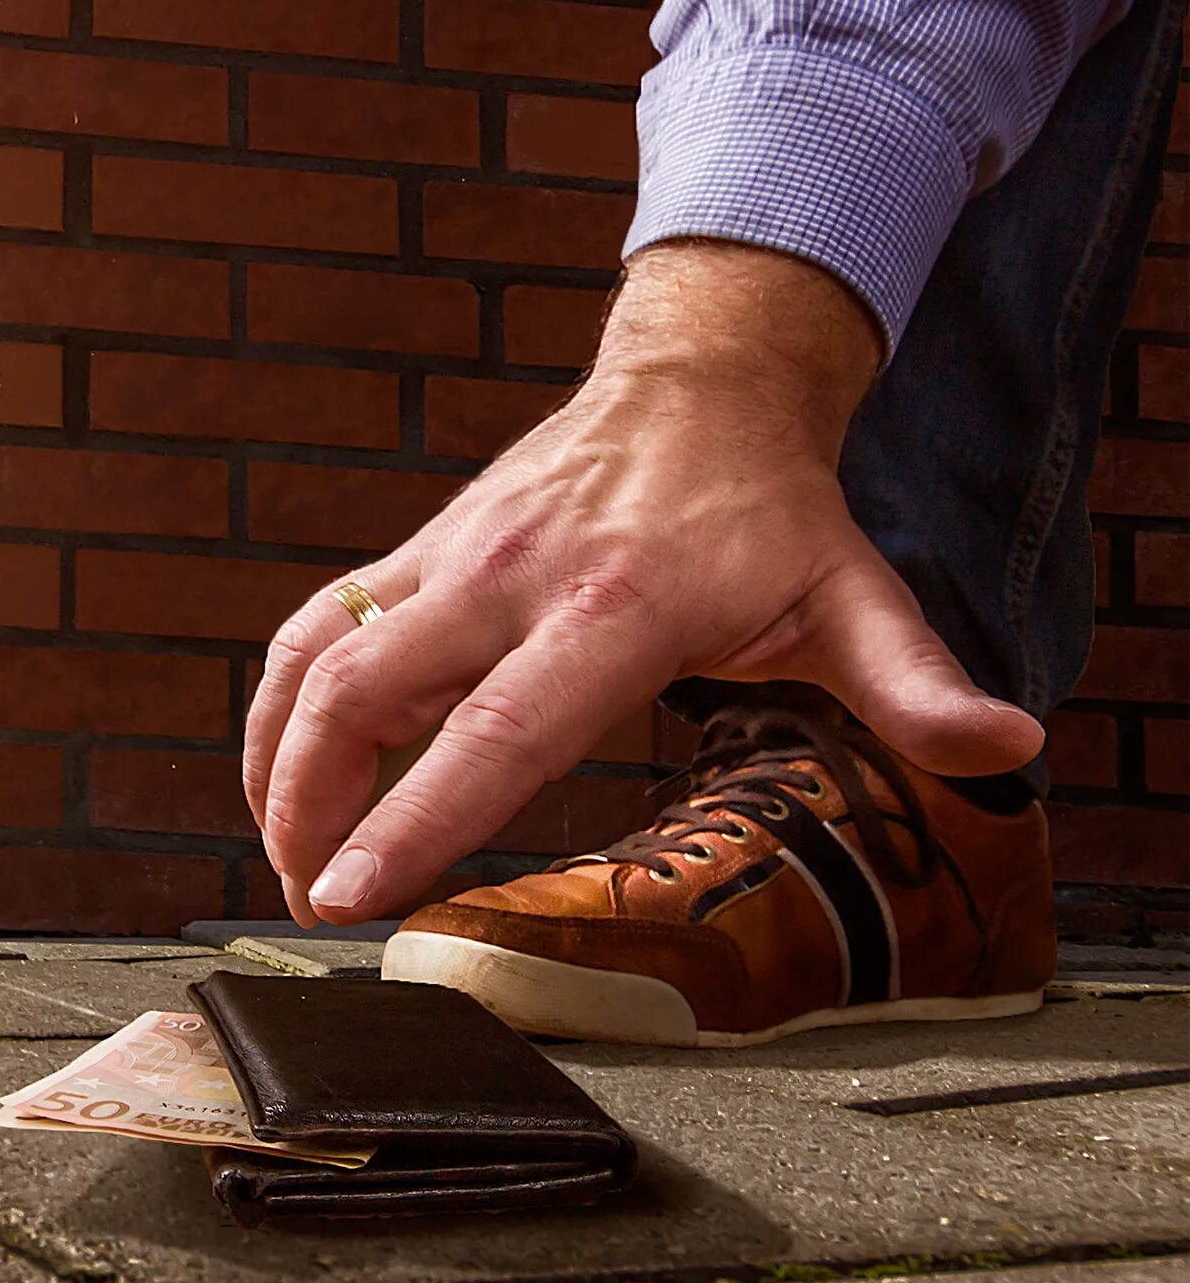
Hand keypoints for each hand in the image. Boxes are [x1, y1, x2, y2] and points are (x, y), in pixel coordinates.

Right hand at [245, 242, 1044, 927]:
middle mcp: (506, 581)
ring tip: (283, 854)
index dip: (413, 820)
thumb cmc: (770, 505)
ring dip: (274, 763)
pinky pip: (312, 630)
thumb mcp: (855, 592)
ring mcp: (447, 560)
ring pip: (310, 660)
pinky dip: (278, 706)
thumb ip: (915, 684)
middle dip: (308, 811)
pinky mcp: (415, 553)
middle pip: (358, 697)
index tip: (352, 897)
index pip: (492, 733)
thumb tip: (1007, 748)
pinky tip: (280, 771)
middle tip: (312, 904)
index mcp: (611, 611)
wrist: (699, 379)